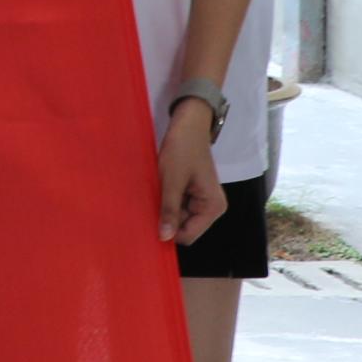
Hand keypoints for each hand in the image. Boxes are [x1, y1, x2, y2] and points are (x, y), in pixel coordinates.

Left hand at [159, 104, 226, 246]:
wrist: (188, 124)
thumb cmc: (182, 149)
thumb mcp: (172, 180)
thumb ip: (169, 210)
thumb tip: (164, 238)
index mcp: (212, 208)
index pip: (188, 236)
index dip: (169, 232)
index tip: (149, 221)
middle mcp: (211, 208)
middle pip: (183, 228)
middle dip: (166, 218)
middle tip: (150, 202)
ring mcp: (201, 201)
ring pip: (177, 217)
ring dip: (164, 207)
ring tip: (154, 192)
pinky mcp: (192, 193)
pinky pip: (177, 206)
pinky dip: (166, 200)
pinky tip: (158, 189)